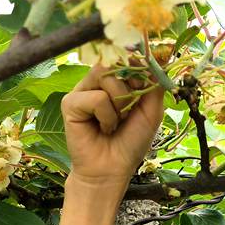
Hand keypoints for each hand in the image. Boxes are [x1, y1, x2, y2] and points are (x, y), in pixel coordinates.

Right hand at [61, 65, 164, 187]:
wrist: (112, 169)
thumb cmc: (130, 142)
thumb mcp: (151, 110)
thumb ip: (153, 82)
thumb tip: (155, 56)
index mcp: (115, 80)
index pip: (126, 55)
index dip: (139, 67)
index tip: (144, 88)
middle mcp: (97, 82)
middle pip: (115, 61)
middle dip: (130, 89)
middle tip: (129, 113)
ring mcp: (82, 90)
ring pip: (105, 75)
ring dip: (119, 102)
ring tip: (115, 122)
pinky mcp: (70, 102)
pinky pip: (95, 97)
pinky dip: (106, 116)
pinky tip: (102, 129)